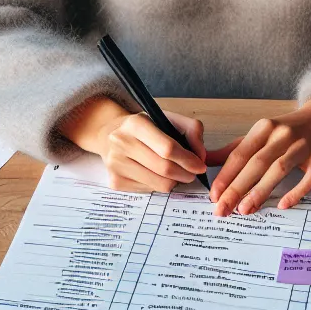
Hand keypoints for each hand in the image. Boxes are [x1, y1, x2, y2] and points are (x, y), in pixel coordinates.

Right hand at [59, 96, 206, 192]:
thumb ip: (192, 130)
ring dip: (174, 182)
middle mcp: (121, 143)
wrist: (109, 134)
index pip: (168, 148)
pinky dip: (159, 185)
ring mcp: (115, 164)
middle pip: (164, 168)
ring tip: (176, 173)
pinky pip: (148, 190)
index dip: (188, 160)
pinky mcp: (115, 182)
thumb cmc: (144, 127)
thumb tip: (201, 156)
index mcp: (135, 124)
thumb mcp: (167, 118)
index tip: (200, 166)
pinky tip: (157, 175)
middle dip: (185, 174)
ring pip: (158, 184)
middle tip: (192, 173)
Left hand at [207, 94, 310, 215]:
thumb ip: (235, 149)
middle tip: (223, 208)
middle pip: (256, 163)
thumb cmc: (287, 130)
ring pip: (279, 170)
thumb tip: (207, 162)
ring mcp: (302, 147)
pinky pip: (307, 179)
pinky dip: (295, 192)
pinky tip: (281, 205)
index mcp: (264, 128)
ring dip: (260, 190)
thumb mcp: (260, 133)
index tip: (214, 195)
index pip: (240, 154)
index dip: (226, 175)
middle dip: (237, 188)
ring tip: (244, 210)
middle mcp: (282, 135)